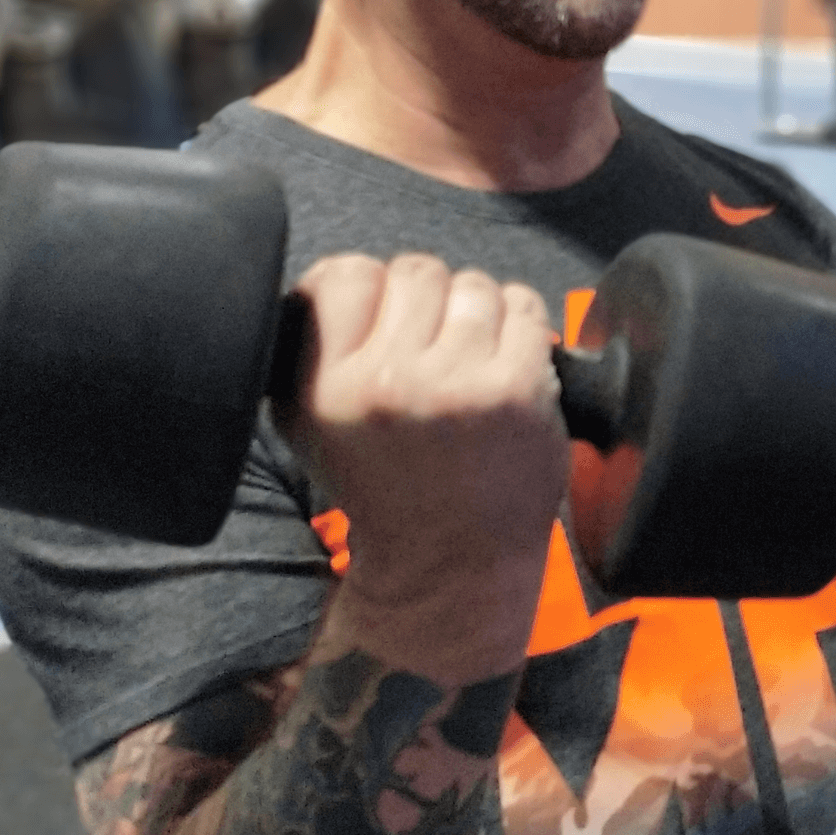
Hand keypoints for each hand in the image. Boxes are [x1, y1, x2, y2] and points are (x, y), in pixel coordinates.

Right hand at [285, 254, 568, 610]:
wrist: (448, 564)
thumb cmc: (385, 488)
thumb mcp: (311, 428)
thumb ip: (312, 350)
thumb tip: (329, 281)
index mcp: (328, 388)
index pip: (346, 274)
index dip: (371, 287)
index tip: (385, 313)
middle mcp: (388, 383)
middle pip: (416, 271)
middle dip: (430, 301)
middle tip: (434, 346)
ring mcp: (457, 383)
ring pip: (474, 284)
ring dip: (478, 312)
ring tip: (471, 358)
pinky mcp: (517, 388)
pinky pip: (524, 305)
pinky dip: (521, 326)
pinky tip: (507, 364)